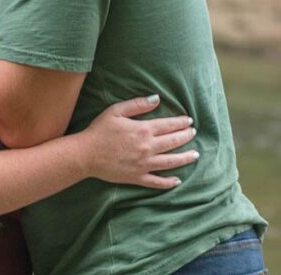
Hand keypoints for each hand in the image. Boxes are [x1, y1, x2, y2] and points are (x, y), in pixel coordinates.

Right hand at [77, 95, 197, 189]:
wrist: (86, 154)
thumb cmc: (99, 130)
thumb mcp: (115, 111)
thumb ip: (137, 104)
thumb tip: (157, 98)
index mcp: (143, 130)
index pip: (168, 125)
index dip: (181, 122)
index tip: (189, 120)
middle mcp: (147, 148)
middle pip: (173, 142)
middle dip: (186, 136)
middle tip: (193, 133)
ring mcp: (144, 164)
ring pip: (171, 162)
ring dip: (185, 158)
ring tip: (195, 155)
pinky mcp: (138, 177)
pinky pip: (157, 182)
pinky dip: (169, 182)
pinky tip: (177, 180)